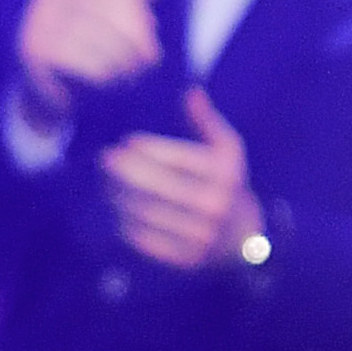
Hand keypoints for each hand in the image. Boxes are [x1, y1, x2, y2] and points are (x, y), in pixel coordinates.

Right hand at [9, 0, 168, 140]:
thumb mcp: (106, 24)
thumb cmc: (80, 54)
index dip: (139, 18)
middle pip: (106, 13)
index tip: (153, 45)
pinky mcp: (32, 51)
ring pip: (97, 38)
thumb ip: (129, 0)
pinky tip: (109, 83)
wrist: (41, 96)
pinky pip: (80, 60)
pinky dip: (102, 73)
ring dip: (121, 60)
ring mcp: (35, 22)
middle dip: (135, 41)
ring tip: (131, 76)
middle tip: (149, 63)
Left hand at [96, 93, 262, 275]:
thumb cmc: (228, 184)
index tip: (125, 143)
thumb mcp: (228, 151)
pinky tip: (117, 210)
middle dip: (126, 171)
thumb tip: (191, 91)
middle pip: (158, 186)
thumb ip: (207, 121)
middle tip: (105, 160)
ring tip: (106, 183)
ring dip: (120, 196)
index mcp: (226, 176)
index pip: (178, 159)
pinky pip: (147, 240)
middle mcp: (215, 206)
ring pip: (148, 213)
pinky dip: (127, 224)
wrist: (245, 240)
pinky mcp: (186, 259)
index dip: (148, 149)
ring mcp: (201, 236)